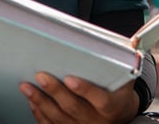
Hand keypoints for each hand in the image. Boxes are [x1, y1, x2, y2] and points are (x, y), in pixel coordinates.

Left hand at [19, 72, 139, 123]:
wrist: (121, 115)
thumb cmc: (119, 91)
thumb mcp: (127, 77)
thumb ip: (126, 61)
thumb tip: (131, 42)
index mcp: (112, 106)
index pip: (101, 100)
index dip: (85, 90)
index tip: (70, 79)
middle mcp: (97, 121)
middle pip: (74, 108)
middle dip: (55, 91)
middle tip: (41, 76)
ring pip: (59, 118)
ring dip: (41, 102)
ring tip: (27, 87)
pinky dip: (40, 114)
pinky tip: (32, 102)